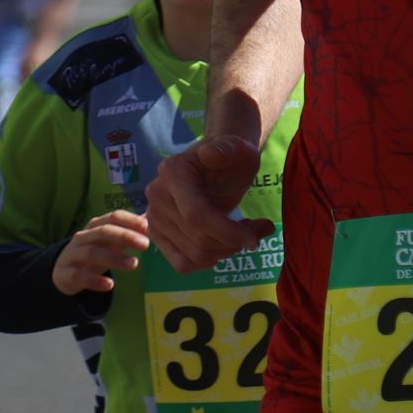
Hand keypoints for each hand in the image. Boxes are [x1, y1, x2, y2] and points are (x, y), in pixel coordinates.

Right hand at [51, 210, 151, 295]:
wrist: (63, 271)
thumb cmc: (94, 252)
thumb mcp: (110, 242)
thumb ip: (129, 233)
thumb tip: (151, 222)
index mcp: (96, 225)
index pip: (113, 216)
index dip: (130, 220)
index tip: (146, 227)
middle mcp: (83, 236)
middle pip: (103, 231)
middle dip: (125, 236)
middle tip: (145, 244)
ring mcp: (72, 254)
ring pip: (92, 252)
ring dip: (114, 258)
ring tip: (134, 264)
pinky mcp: (65, 273)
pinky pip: (79, 275)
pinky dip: (94, 280)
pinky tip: (110, 285)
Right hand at [146, 131, 272, 272]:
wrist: (218, 166)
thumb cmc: (232, 157)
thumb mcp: (238, 149)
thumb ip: (227, 149)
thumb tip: (210, 153)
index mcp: (172, 171)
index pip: (196, 214)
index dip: (227, 232)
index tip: (255, 238)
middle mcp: (157, 196)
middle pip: (198, 239)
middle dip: (234, 242)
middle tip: (258, 231)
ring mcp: (154, 218)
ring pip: (194, 255)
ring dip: (226, 252)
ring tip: (245, 233)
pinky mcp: (157, 236)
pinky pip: (183, 264)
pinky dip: (210, 261)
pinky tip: (225, 245)